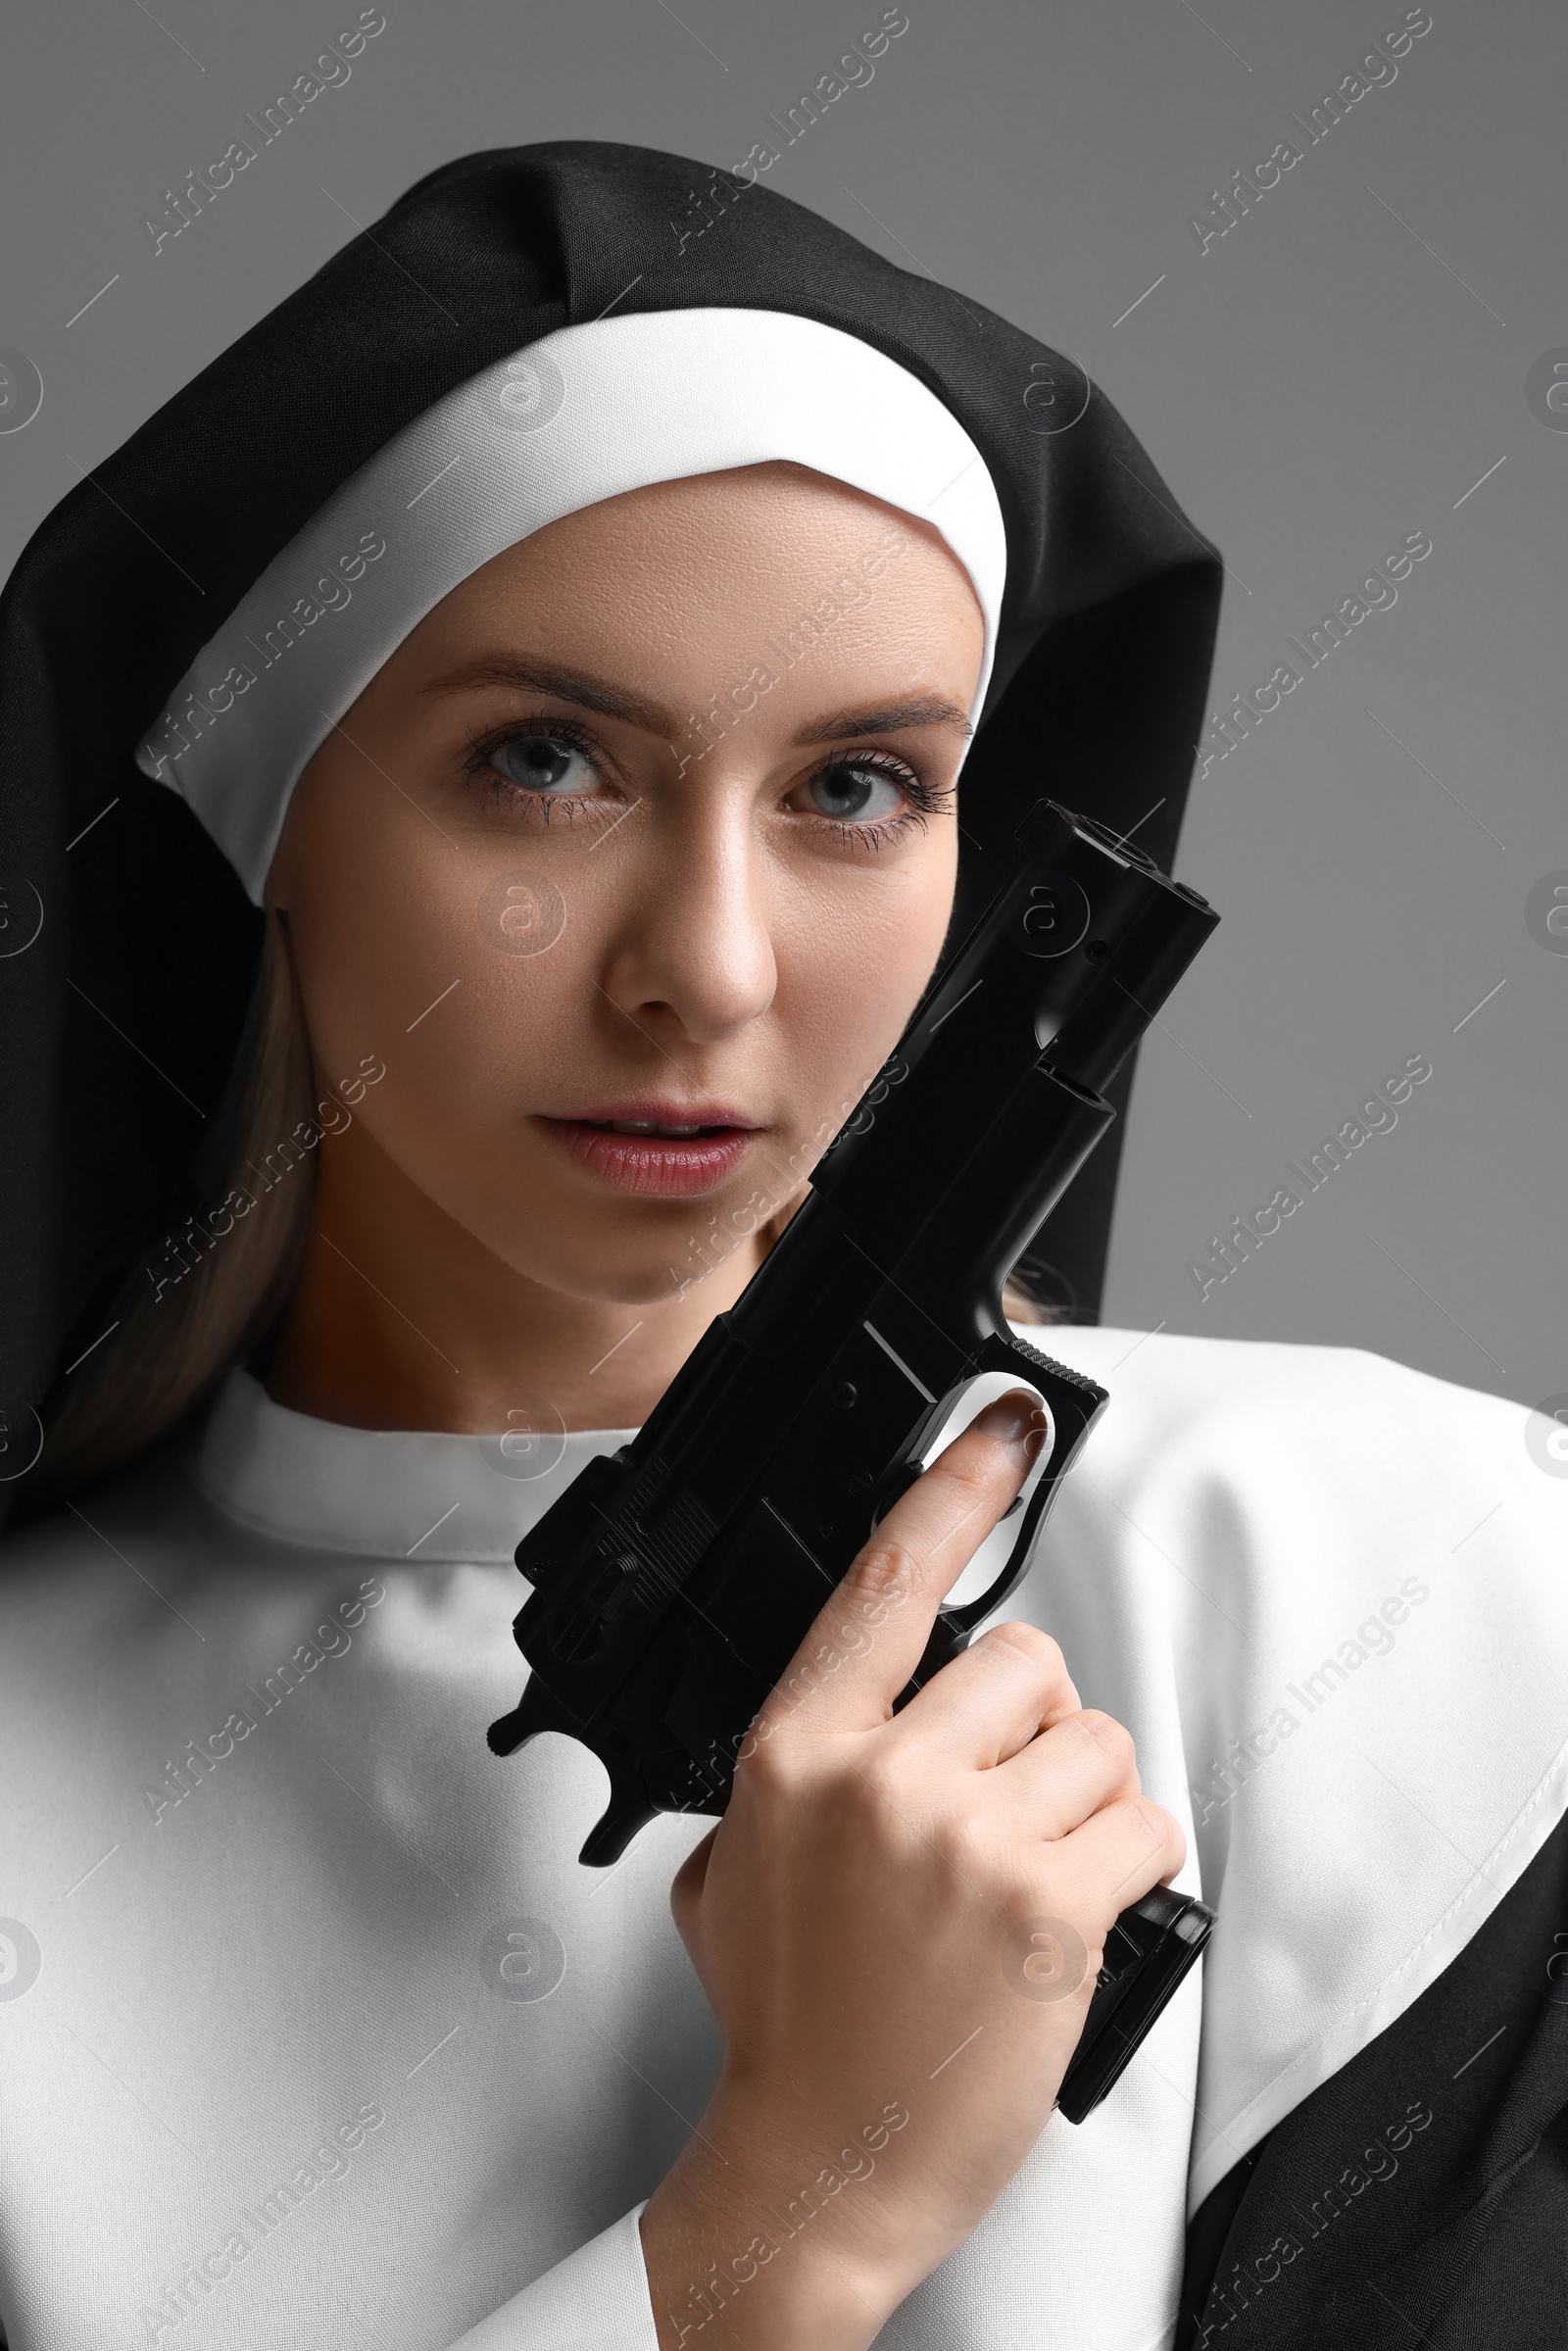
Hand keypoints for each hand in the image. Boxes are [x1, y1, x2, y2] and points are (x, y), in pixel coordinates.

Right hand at [638, 1389, 1184, 2348]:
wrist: (822, 2164)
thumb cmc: (786, 2026)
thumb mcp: (734, 1872)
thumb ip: (788, 1773)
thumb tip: (857, 1715)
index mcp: (794, 1752)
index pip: (885, 1581)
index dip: (954, 1487)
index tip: (1005, 1424)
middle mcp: (875, 1776)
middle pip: (1025, 1660)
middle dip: (1033, 1729)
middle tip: (999, 1812)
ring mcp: (960, 1837)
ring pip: (1095, 1738)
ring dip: (1082, 1799)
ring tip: (1028, 1876)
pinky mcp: (1044, 1904)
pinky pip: (1141, 1823)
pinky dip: (1128, 1865)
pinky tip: (1070, 1914)